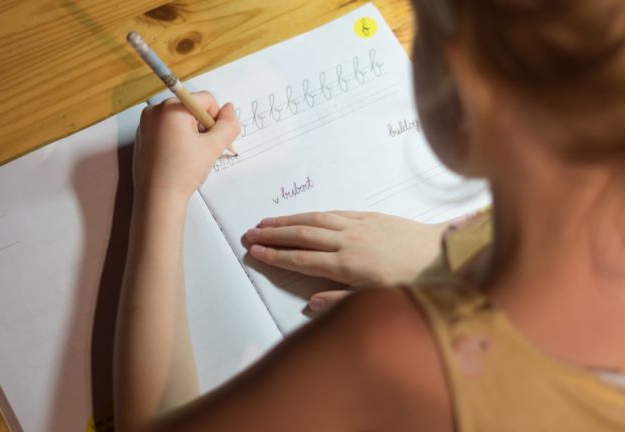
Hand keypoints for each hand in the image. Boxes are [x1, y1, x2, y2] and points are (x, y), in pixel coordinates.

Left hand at [134, 92, 240, 200]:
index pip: (206, 100)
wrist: (157, 198)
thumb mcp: (213, 147)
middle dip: (202, 127)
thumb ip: (228, 125)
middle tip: (200, 150)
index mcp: (171, 107)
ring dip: (190, 134)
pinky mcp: (142, 137)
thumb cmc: (183, 171)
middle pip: (191, 109)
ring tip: (188, 156)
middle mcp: (154, 110)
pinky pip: (166, 130)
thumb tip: (230, 109)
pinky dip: (176, 139)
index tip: (211, 140)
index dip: (216, 120)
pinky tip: (177, 158)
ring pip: (179, 120)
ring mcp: (145, 124)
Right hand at [245, 211, 446, 309]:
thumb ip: (342, 303)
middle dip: (274, 234)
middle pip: (302, 235)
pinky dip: (313, 213)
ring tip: (266, 221)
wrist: (448, 255)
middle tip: (250, 234)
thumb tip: (310, 303)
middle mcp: (349, 242)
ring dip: (288, 220)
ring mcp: (359, 226)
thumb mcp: (381, 302)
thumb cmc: (417, 285)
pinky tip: (303, 215)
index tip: (255, 251)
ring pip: (315, 219)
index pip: (302, 259)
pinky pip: (335, 212)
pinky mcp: (371, 216)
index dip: (276, 255)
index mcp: (348, 266)